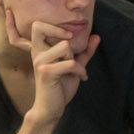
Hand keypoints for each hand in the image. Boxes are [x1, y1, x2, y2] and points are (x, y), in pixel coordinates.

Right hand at [9, 7, 100, 121]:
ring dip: (76, 58)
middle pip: (42, 27)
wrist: (51, 109)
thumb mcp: (74, 66)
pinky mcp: (46, 72)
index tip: (68, 35)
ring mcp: (40, 62)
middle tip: (71, 47)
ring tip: (76, 70)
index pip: (38, 25)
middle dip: (61, 34)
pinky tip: (81, 78)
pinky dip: (80, 71)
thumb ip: (84, 52)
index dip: (53, 24)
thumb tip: (96, 36)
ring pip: (65, 46)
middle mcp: (37, 53)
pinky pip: (71, 63)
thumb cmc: (60, 87)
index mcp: (40, 50)